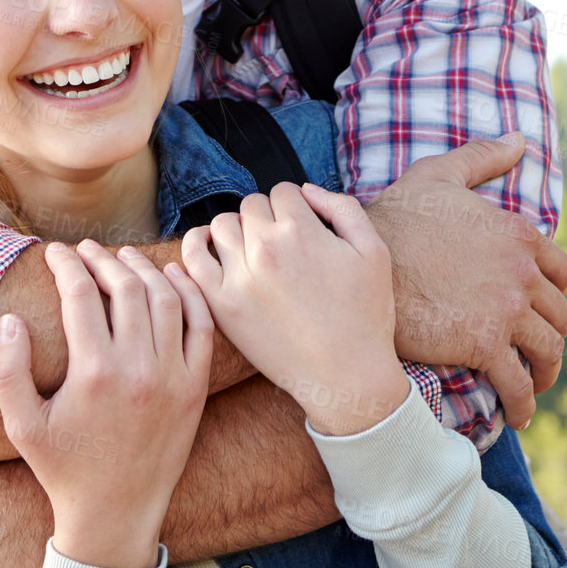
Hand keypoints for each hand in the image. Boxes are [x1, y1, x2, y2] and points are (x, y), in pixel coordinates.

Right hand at [0, 240, 211, 567]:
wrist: (117, 512)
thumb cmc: (64, 469)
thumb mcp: (22, 426)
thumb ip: (8, 371)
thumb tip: (10, 320)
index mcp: (93, 374)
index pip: (81, 295)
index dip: (66, 265)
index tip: (55, 252)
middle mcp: (138, 369)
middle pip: (127, 288)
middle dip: (103, 259)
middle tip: (87, 250)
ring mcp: (174, 376)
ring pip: (166, 299)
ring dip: (144, 270)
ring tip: (123, 258)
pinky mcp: (196, 386)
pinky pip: (201, 325)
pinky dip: (189, 294)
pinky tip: (171, 277)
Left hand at [183, 183, 409, 435]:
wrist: (346, 376)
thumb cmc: (366, 314)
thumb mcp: (374, 250)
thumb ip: (342, 208)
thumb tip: (306, 191)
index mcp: (302, 230)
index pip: (283, 192)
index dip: (296, 206)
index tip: (303, 227)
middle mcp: (266, 248)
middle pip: (251, 205)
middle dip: (267, 216)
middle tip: (282, 243)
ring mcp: (239, 277)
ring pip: (221, 225)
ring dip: (237, 229)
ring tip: (252, 249)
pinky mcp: (222, 305)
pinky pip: (192, 260)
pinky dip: (196, 246)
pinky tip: (209, 249)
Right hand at [362, 133, 566, 427]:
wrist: (359, 262)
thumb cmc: (395, 217)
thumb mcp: (440, 175)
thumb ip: (482, 157)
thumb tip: (521, 139)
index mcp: (518, 234)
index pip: (561, 273)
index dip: (554, 295)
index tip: (542, 311)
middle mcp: (522, 272)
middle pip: (559, 316)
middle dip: (552, 337)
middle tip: (538, 354)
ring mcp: (506, 310)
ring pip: (547, 351)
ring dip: (545, 374)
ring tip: (532, 388)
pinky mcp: (484, 344)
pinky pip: (518, 383)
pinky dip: (523, 404)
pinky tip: (517, 414)